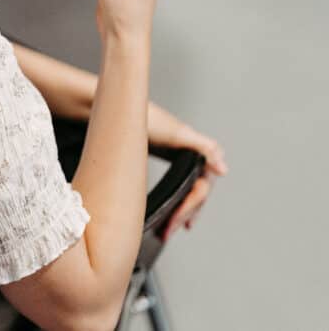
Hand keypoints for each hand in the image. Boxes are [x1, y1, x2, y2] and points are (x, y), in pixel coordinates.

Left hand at [150, 111, 227, 239]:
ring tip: (168, 231)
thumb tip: (223, 169)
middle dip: (184, 215)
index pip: (200, 191)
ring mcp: (179, 158)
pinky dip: (175, 201)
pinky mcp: (168, 158)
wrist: (117, 107)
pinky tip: (170, 213)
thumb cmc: (143, 116)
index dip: (190, 209)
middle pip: (195, 195)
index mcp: (197, 152)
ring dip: (180, 212)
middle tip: (168, 233)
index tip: (177, 224)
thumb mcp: (175, 132)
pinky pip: (177, 185)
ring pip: (186, 192)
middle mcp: (191, 156)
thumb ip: (203, 147)